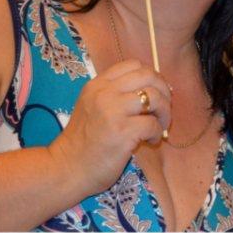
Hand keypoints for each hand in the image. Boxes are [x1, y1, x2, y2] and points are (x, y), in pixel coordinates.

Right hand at [48, 60, 172, 194]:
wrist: (67, 168)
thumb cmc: (82, 143)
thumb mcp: (91, 108)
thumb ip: (113, 96)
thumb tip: (152, 92)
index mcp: (97, 85)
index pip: (133, 65)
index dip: (151, 77)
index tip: (155, 93)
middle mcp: (104, 93)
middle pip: (148, 76)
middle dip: (163, 92)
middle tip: (162, 110)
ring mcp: (113, 111)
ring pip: (154, 97)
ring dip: (164, 113)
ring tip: (159, 126)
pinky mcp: (123, 132)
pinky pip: (153, 124)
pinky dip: (157, 133)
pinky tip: (150, 142)